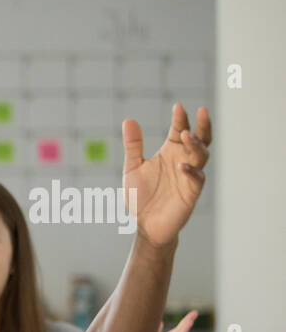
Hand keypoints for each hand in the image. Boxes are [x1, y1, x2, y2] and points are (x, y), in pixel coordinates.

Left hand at [123, 104, 211, 247]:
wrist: (145, 225)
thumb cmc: (141, 196)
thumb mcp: (132, 168)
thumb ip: (133, 145)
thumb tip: (128, 120)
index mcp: (170, 152)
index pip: (179, 130)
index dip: (180, 119)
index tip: (178, 106)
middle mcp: (183, 161)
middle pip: (199, 139)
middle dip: (202, 126)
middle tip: (203, 111)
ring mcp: (189, 176)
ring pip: (201, 156)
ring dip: (195, 145)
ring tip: (185, 135)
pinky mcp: (191, 193)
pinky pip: (197, 179)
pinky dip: (191, 172)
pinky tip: (182, 166)